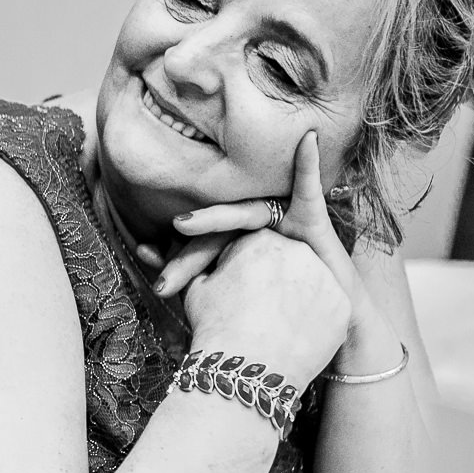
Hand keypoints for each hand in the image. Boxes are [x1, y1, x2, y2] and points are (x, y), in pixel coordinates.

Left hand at [174, 132, 354, 387]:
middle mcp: (256, 230)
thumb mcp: (232, 306)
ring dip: (213, 219)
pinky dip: (306, 166)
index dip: (177, 263)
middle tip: (164, 278)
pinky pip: (307, 189)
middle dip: (187, 257)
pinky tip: (306, 141)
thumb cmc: (280, 320)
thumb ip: (194, 284)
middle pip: (217, 234)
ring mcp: (283, 222)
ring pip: (244, 214)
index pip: (202, 249)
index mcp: (236, 250)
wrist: (332, 331)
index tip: (157, 281)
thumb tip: (141, 252)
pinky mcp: (312, 219)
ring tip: (182, 225)